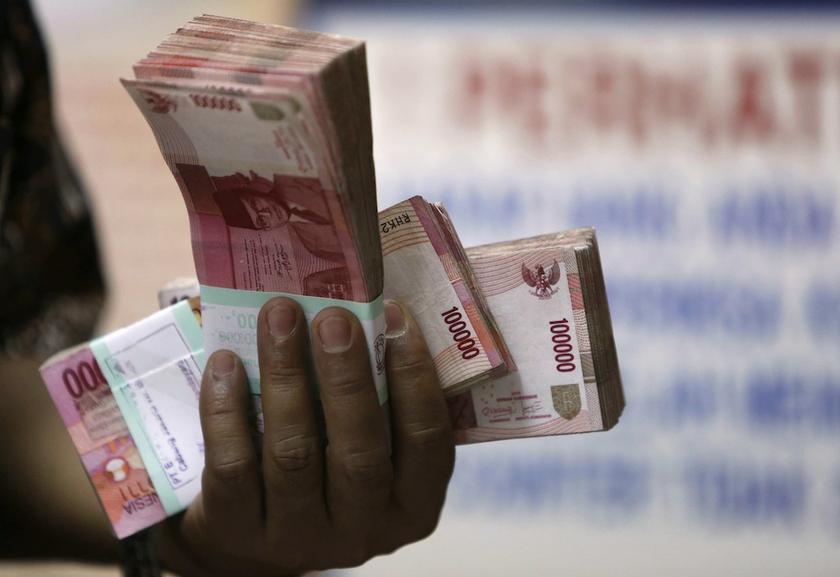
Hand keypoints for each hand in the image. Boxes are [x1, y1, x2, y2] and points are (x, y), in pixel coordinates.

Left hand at [157, 298, 454, 575]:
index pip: (427, 441)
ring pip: (294, 454)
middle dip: (346, 377)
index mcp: (411, 504)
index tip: (395, 314)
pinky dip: (227, 409)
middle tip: (332, 316)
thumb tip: (368, 304)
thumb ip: (378, 397)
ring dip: (286, 376)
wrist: (251, 533)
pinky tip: (226, 362)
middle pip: (359, 451)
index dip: (415, 376)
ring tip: (278, 315)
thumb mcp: (366, 446)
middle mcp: (362, 530)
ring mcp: (299, 539)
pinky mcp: (239, 531)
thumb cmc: (325, 463)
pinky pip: (234, 467)